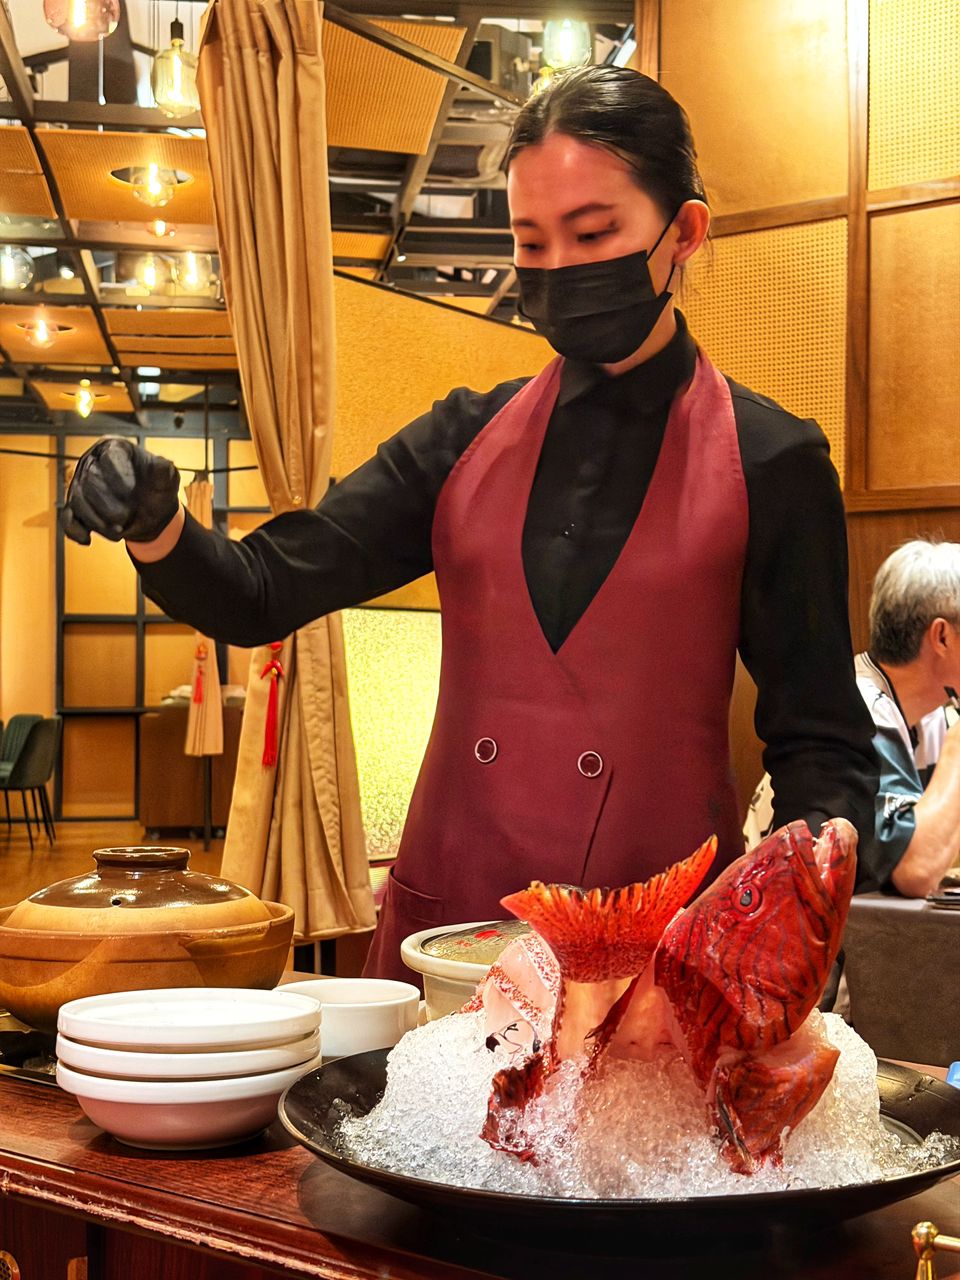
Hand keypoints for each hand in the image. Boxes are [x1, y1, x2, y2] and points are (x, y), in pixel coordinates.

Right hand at [61, 437, 180, 544]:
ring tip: (119, 531)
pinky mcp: (76, 507)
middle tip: (125, 519)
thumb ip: (164, 470)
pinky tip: (87, 539)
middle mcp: (93, 463)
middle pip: (89, 480)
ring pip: (78, 501)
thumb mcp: (167, 479)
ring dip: (97, 521)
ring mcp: (81, 485)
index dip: (119, 476)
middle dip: (107, 504)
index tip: (132, 492)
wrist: (151, 514)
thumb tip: (162, 464)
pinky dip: (75, 530)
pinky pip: (67, 518)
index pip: (109, 456)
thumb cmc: (158, 491)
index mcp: (115, 448)